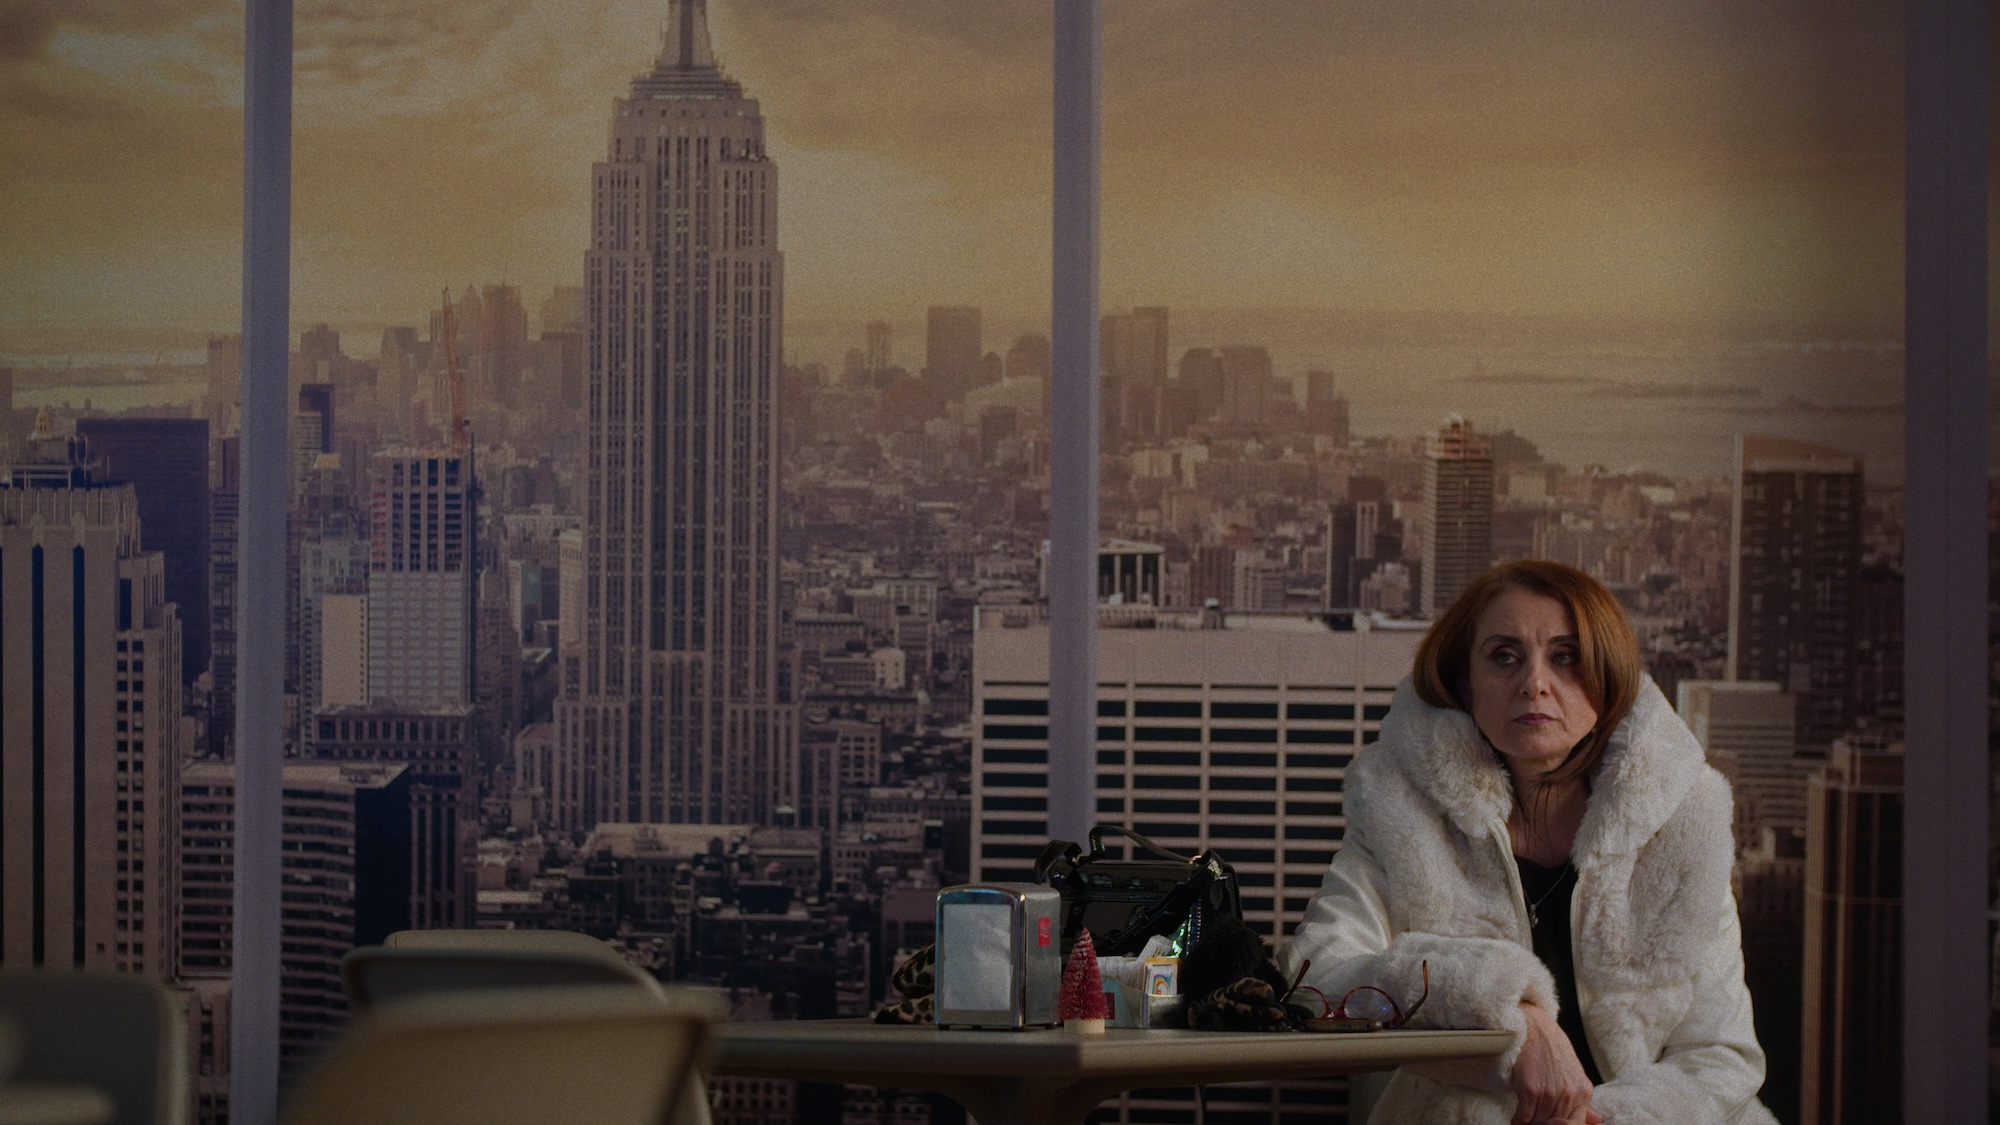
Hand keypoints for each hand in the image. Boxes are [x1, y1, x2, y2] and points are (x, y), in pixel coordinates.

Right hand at [1509, 1002, 1601, 1124]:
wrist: (1533, 1028)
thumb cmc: (1551, 1048)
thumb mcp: (1574, 1073)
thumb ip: (1583, 1100)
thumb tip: (1597, 1120)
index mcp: (1583, 1092)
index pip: (1577, 1124)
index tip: (1551, 1123)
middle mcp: (1569, 1095)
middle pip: (1555, 1124)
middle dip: (1543, 1123)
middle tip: (1535, 1118)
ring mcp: (1551, 1094)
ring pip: (1539, 1122)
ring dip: (1530, 1121)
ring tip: (1525, 1118)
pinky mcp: (1531, 1091)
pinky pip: (1523, 1118)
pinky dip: (1518, 1120)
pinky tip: (1517, 1116)